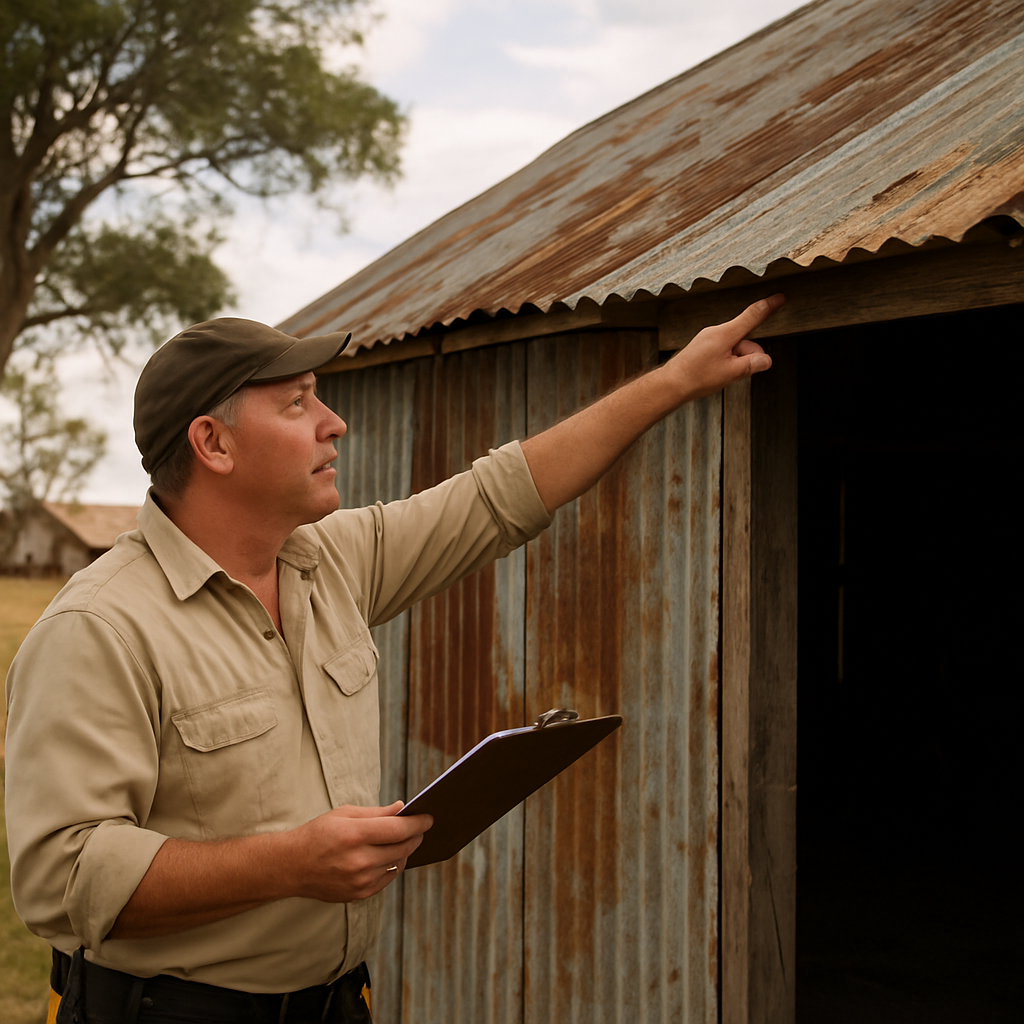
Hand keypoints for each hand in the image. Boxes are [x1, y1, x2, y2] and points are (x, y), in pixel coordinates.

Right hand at [290, 801, 432, 902]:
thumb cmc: (318, 834)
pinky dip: (393, 866)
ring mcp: (359, 881)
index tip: (429, 817)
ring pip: (398, 864)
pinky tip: (390, 856)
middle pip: (403, 848)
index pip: (398, 829)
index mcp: (355, 835)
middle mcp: (359, 860)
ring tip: (405, 840)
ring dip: (405, 851)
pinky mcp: (359, 895)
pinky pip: (387, 879)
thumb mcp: (344, 814)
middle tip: (420, 827)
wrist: (292, 866)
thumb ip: (376, 812)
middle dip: (416, 836)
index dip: (418, 823)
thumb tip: (403, 808)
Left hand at [666, 294, 783, 399]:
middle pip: (745, 340)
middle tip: (736, 372)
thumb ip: (751, 365)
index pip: (752, 316)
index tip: (780, 297)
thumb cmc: (697, 378)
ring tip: (721, 374)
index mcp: (724, 334)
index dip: (768, 307)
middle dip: (748, 356)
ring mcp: (709, 338)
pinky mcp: (705, 345)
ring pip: (735, 347)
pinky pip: (725, 350)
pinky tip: (716, 373)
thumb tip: (766, 360)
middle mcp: (716, 332)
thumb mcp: (729, 373)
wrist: (671, 384)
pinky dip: (727, 361)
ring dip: (736, 361)